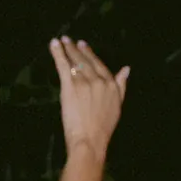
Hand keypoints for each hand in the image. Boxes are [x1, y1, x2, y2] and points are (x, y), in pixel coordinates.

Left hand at [50, 35, 127, 158]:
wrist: (90, 140)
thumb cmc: (103, 129)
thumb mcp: (117, 106)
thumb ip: (121, 86)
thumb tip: (126, 69)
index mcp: (111, 85)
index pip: (100, 66)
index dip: (91, 55)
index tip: (84, 46)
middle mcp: (99, 81)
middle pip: (87, 61)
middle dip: (78, 49)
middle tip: (70, 40)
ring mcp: (84, 82)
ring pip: (75, 62)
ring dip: (67, 49)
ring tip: (62, 41)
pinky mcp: (70, 86)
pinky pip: (63, 66)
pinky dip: (58, 53)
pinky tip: (54, 44)